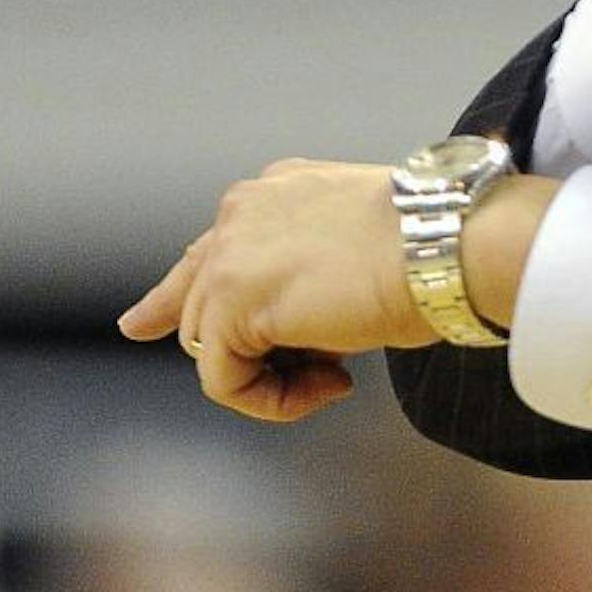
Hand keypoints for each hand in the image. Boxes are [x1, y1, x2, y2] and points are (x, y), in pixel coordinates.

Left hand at [117, 159, 433, 422]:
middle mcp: (242, 211)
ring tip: (342, 373)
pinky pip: (224, 382)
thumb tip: (295, 331)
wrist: (450, 242)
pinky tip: (333, 384)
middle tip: (320, 377)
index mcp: (275, 191)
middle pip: (199, 306)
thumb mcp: (362, 245)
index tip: (142, 325)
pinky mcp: (229, 304)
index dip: (177, 296)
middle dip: (243, 353)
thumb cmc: (438, 245)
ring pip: (211, 349)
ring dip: (275, 377)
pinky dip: (274, 401)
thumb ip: (308, 270)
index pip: (210, 250)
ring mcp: (228, 255)